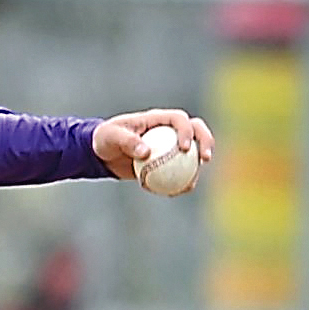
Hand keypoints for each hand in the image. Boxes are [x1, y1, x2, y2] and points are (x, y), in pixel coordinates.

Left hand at [92, 110, 214, 181]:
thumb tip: (147, 153)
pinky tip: (181, 191)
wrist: (102, 153)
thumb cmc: (105, 139)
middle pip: (196, 130)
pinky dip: (183, 180)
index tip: (184, 147)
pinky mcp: (167, 161)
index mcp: (157, 118)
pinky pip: (180, 170)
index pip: (179, 119)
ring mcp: (170, 145)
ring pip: (193, 152)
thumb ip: (127, 142)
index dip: (187, 130)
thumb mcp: (111, 137)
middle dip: (206, 141)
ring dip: (198, 166)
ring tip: (193, 183)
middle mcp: (168, 129)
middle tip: (205, 158)